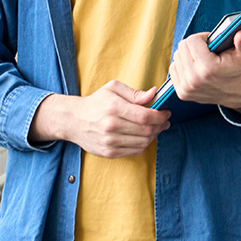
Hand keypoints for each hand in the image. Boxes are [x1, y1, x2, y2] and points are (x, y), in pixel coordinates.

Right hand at [31, 80, 168, 158]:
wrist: (73, 120)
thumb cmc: (96, 102)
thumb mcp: (113, 88)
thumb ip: (135, 93)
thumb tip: (154, 94)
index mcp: (114, 108)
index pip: (145, 116)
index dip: (161, 116)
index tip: (166, 112)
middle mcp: (111, 126)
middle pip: (147, 130)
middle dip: (161, 125)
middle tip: (165, 121)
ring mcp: (110, 141)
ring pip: (143, 142)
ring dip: (154, 135)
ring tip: (156, 128)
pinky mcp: (109, 152)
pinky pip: (135, 151)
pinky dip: (144, 144)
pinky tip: (144, 136)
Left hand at [169, 31, 240, 115]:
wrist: (237, 93)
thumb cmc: (239, 71)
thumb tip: (239, 33)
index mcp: (208, 68)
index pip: (192, 41)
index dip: (202, 37)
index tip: (210, 42)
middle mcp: (194, 79)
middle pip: (182, 47)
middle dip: (194, 44)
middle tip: (206, 49)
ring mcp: (186, 87)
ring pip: (176, 57)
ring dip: (187, 54)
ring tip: (200, 58)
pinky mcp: (182, 92)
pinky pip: (173, 68)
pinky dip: (182, 64)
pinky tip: (194, 66)